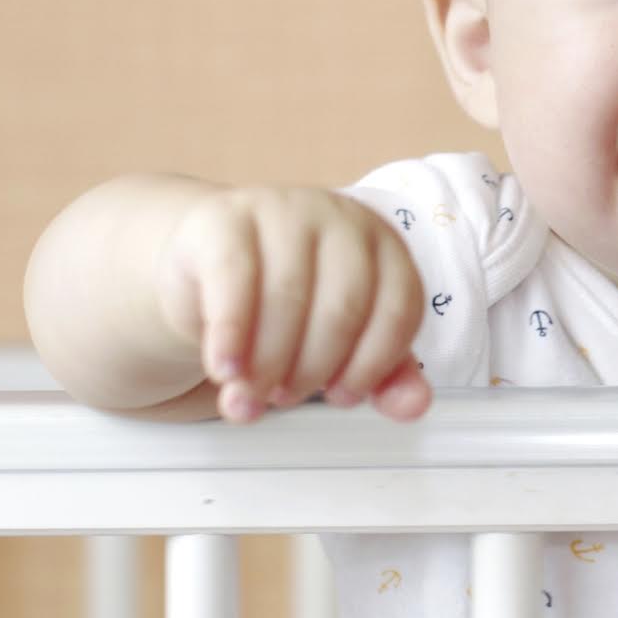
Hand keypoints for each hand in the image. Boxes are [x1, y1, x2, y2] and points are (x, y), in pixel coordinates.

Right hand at [154, 185, 433, 423]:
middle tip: (287, 397)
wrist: (204, 264)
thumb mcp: (343, 338)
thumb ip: (384, 375)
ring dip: (268, 363)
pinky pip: (234, 280)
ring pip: (288, 297)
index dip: (373, 365)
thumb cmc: (286, 305)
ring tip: (251, 394)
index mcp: (382, 245)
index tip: (341, 396)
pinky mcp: (224, 218)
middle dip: (314, 369)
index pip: (400, 308)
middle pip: (343, 308)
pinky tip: (225, 369)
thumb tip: (412, 406)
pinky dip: (230, 335)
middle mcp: (339, 219)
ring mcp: (282, 210)